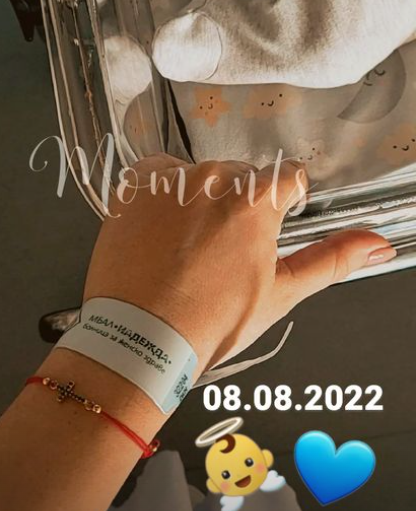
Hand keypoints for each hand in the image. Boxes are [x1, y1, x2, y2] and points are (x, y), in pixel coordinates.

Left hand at [84, 154, 395, 374]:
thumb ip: (330, 259)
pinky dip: (162, 194)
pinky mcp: (136, 185)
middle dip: (237, 206)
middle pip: (241, 177)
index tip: (266, 229)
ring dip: (199, 199)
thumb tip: (375, 244)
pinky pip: (159, 174)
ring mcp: (171, 178)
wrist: (139, 336)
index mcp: (255, 200)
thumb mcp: (279, 292)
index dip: (283, 205)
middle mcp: (214, 178)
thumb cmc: (210, 320)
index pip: (287, 178)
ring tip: (186, 247)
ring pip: (201, 176)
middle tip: (220, 251)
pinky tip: (159, 231)